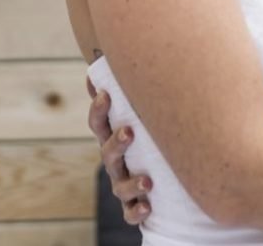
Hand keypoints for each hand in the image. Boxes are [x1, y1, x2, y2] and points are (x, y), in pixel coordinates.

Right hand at [87, 79, 152, 224]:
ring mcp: (123, 184)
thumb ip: (138, 87)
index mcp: (114, 136)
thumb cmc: (151, 136)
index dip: (99, 110)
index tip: (106, 95)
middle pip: (108, 153)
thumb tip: (118, 52)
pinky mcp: (135, 205)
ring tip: (148, 181)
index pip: (99, 123)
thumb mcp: (146, 111)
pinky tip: (148, 206)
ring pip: (120, 185)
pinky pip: (132, 212)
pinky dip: (137, 211)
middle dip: (116, 143)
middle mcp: (116, 161)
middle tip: (130, 132)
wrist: (164, 180)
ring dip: (131, 183)